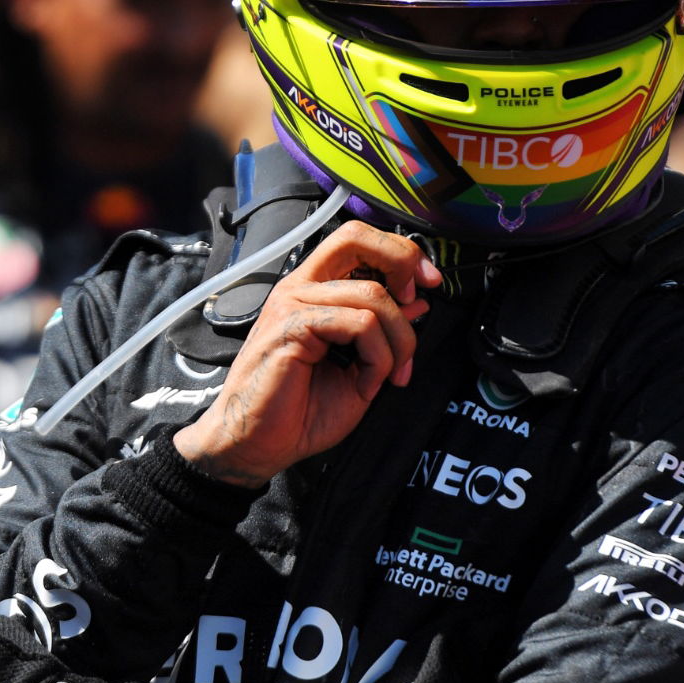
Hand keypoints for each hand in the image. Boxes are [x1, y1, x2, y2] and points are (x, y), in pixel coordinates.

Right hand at [174, 220, 439, 485]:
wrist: (257, 445)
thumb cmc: (297, 411)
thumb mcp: (358, 367)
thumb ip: (383, 333)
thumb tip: (418, 304)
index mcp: (312, 290)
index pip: (356, 241)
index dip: (399, 253)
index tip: (426, 285)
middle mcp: (300, 288)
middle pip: (356, 238)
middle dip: (402, 261)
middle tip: (420, 299)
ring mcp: (292, 304)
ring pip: (372, 296)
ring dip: (398, 341)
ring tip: (388, 376)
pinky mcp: (291, 326)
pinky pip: (359, 325)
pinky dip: (377, 358)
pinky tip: (367, 383)